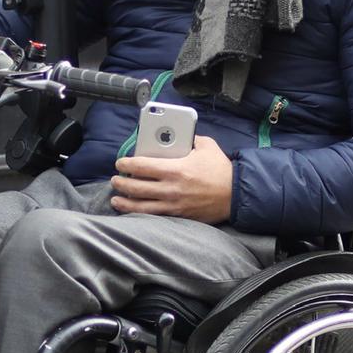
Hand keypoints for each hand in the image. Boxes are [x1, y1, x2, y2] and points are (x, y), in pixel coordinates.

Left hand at [111, 136, 233, 222]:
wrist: (236, 195)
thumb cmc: (221, 170)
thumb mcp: (207, 147)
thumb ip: (190, 139)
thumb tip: (179, 136)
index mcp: (176, 169)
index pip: (141, 166)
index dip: (126, 165)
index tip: (120, 163)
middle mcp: (171, 189)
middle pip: (136, 187)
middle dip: (121, 183)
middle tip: (116, 180)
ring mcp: (174, 205)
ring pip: (140, 206)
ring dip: (125, 202)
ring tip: (116, 199)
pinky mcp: (179, 216)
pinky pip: (154, 217)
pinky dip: (139, 214)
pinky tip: (132, 212)